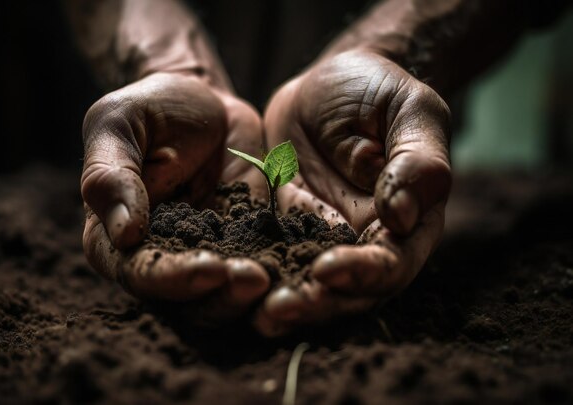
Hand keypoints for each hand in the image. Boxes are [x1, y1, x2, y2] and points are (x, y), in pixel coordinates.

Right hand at [81, 72, 269, 322]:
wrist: (203, 101)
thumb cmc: (150, 109)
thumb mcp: (118, 125)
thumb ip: (111, 175)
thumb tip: (124, 234)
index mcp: (119, 240)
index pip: (143, 273)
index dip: (173, 279)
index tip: (209, 268)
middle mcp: (166, 256)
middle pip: (190, 297)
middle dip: (224, 295)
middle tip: (256, 280)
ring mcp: (213, 252)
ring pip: (231, 290)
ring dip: (256, 292)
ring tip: (284, 279)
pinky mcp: (252, 240)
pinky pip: (271, 260)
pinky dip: (291, 267)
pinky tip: (315, 262)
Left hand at [255, 50, 451, 335]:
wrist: (330, 82)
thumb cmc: (381, 91)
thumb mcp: (410, 112)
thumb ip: (418, 162)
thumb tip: (402, 217)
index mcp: (407, 223)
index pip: (391, 263)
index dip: (363, 274)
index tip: (327, 270)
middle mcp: (364, 240)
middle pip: (346, 289)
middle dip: (314, 303)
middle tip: (278, 310)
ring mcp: (321, 236)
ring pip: (304, 281)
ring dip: (282, 300)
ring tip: (254, 315)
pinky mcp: (283, 225)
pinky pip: (269, 254)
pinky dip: (254, 271)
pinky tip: (229, 280)